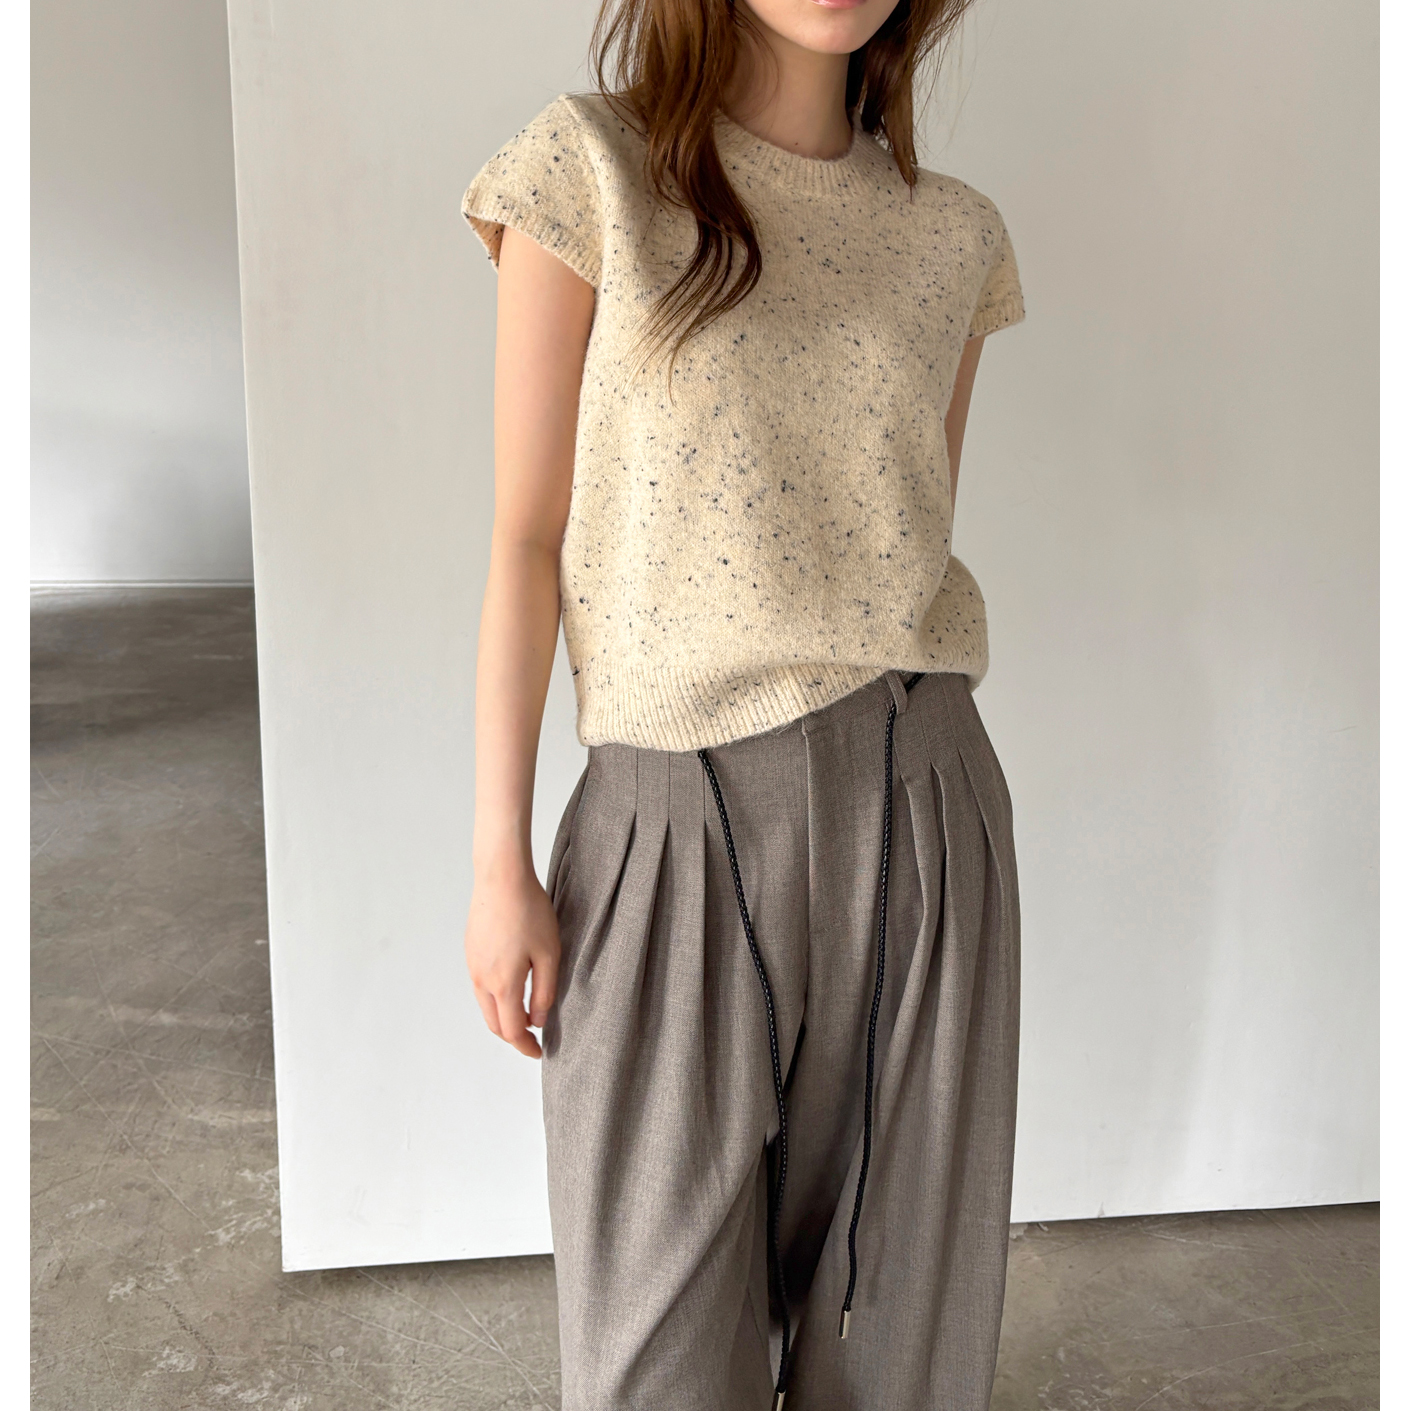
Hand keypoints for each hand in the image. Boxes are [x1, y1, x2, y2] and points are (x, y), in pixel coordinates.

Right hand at [464, 860, 560, 1058]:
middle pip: (494, 1023)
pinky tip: (512, 988)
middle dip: (513, 1036)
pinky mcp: (470, 952)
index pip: (512, 1031)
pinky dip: (495, 998)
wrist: (501, 878)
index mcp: (502, 985)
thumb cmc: (529, 912)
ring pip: (485, 1005)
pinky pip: (480, 986)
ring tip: (526, 1014)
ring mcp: (472, 966)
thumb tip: (538, 1021)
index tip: (539, 1053)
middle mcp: (481, 980)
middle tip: (534, 1039)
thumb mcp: (549, 954)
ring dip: (503, 1017)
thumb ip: (545, 992)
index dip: (526, 1047)